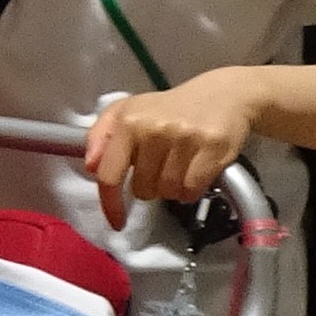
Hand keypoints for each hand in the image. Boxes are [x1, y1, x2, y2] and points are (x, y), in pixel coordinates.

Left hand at [79, 70, 266, 224]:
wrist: (223, 94)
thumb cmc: (169, 108)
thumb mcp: (128, 111)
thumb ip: (101, 136)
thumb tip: (91, 166)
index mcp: (129, 121)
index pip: (109, 174)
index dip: (110, 204)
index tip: (117, 222)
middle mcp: (155, 129)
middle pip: (143, 190)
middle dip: (150, 185)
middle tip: (161, 165)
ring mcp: (185, 139)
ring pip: (168, 192)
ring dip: (172, 188)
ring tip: (179, 165)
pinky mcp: (213, 149)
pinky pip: (192, 191)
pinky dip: (191, 190)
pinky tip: (195, 171)